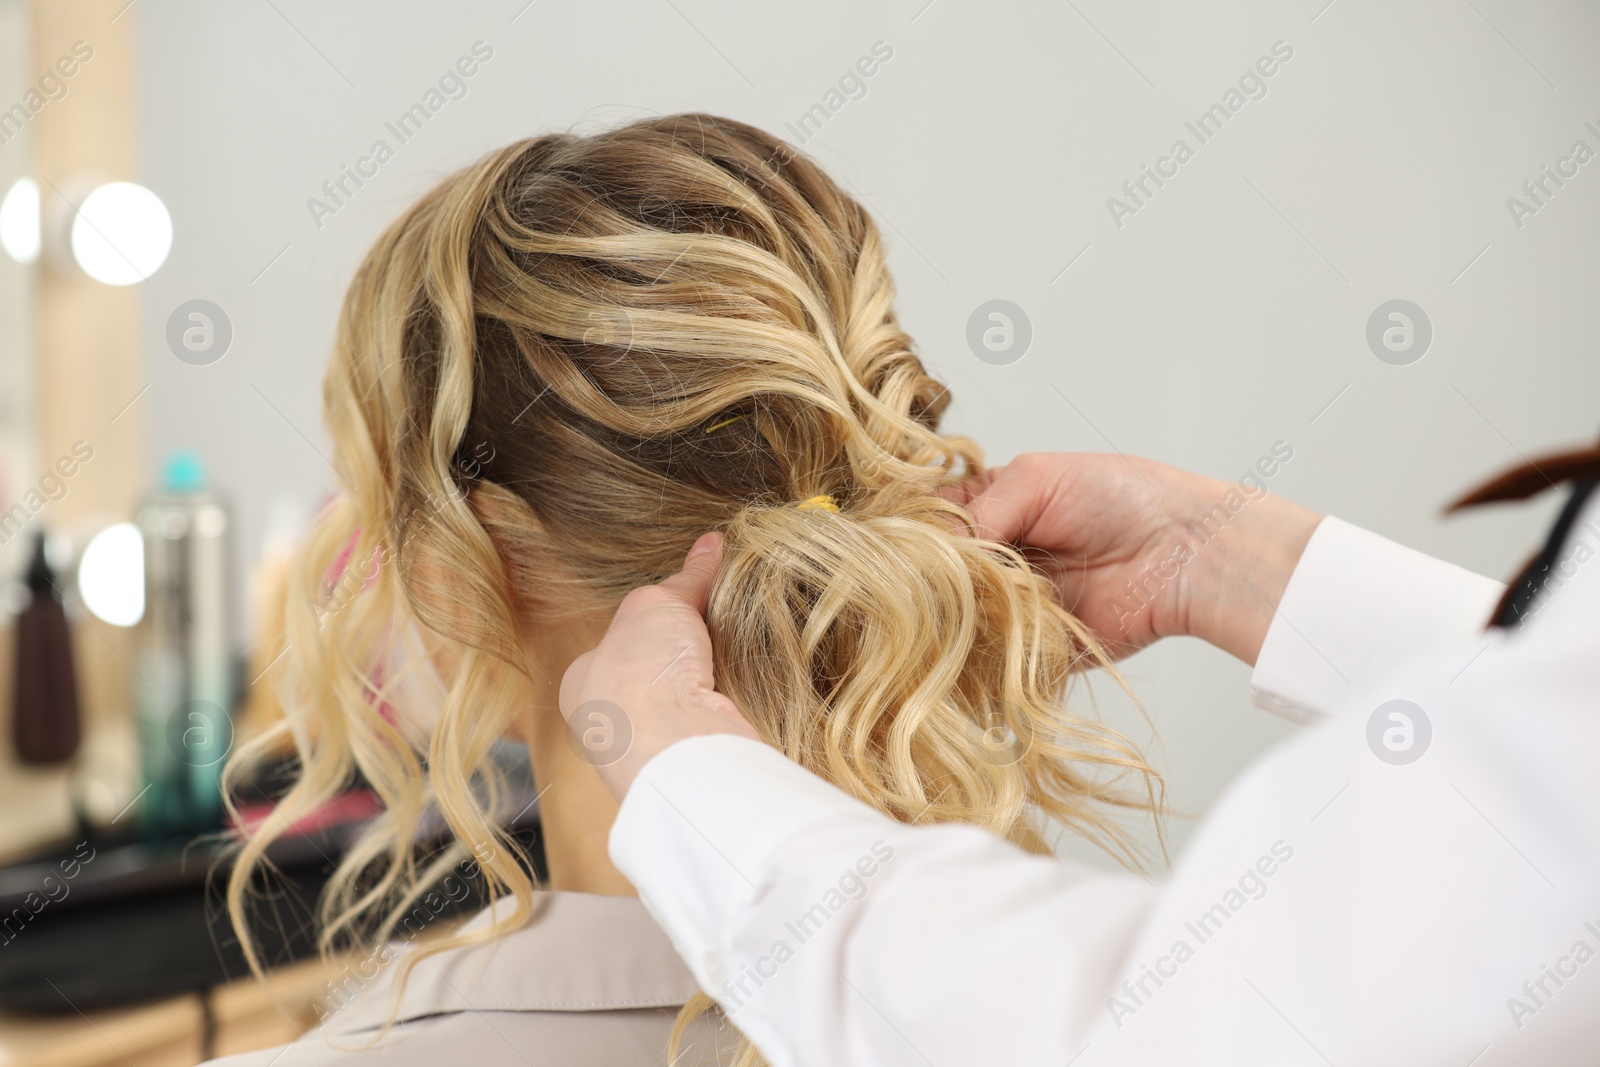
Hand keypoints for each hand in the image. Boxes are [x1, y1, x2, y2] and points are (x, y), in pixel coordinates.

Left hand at [560, 533, 760, 801]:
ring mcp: (650, 748)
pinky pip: (713, 722)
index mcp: (583, 682)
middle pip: (654, 672)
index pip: (619, 642)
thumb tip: (711, 544)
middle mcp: (610, 720)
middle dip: (683, 653)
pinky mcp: (692, 762)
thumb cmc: (641, 670)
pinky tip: (748, 684)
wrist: (674, 741)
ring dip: (711, 677)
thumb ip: (684, 578)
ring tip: (737, 652)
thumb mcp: (657, 602)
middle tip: (716, 628)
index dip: (653, 618)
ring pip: (684, 701)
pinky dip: (731, 702)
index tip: (686, 602)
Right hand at [946, 453, 1320, 663]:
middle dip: (930, 580)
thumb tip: (934, 553)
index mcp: (992, 509)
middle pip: (938, 575)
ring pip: (957, 618)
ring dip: (952, 616)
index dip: (913, 534)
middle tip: (926, 583)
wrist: (1183, 552)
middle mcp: (996, 558)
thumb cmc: (1120, 496)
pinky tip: (974, 638)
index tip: (897, 546)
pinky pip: (990, 656)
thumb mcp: (1035, 479)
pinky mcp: (1032, 646)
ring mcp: (1010, 605)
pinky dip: (978, 649)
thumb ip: (977, 512)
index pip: (930, 523)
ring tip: (955, 608)